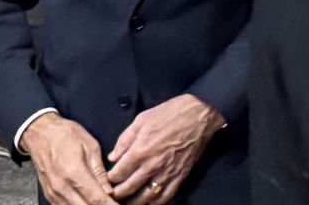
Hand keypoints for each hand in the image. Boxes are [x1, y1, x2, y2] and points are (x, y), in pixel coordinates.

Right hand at [22, 112, 115, 204]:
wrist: (41, 134)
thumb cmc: (67, 135)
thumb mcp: (91, 147)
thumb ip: (99, 171)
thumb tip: (109, 191)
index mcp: (74, 173)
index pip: (95, 198)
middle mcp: (61, 187)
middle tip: (117, 204)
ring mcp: (53, 193)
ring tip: (105, 203)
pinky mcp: (49, 195)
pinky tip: (89, 203)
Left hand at [105, 94, 223, 203]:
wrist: (200, 113)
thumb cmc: (170, 113)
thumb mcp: (141, 120)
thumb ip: (124, 140)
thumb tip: (112, 157)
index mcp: (140, 151)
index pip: (117, 174)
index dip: (110, 179)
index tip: (109, 179)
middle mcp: (152, 165)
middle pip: (128, 189)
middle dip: (118, 193)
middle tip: (114, 193)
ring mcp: (167, 172)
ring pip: (145, 197)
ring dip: (134, 202)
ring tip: (128, 201)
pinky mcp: (181, 175)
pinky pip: (166, 196)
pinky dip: (155, 203)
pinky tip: (149, 203)